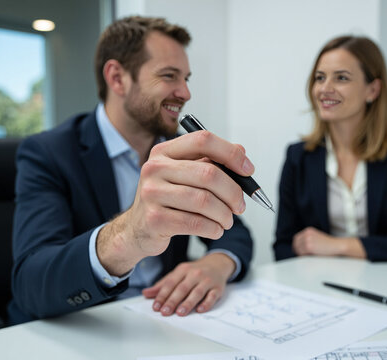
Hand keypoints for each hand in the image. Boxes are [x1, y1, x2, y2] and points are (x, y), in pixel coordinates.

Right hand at [97, 131, 253, 275]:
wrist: (138, 228)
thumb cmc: (167, 199)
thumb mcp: (185, 175)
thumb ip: (211, 162)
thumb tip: (241, 152)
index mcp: (164, 151)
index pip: (203, 140)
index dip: (231, 154)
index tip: (248, 170)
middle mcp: (155, 168)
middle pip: (209, 174)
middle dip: (233, 192)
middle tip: (240, 206)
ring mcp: (152, 193)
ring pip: (205, 201)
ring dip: (224, 214)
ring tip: (227, 220)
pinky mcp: (154, 219)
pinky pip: (196, 223)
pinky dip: (214, 228)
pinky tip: (216, 230)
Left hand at [142, 252, 234, 315]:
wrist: (217, 265)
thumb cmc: (194, 272)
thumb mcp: (178, 274)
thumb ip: (163, 285)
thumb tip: (146, 293)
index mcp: (183, 269)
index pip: (170, 283)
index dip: (162, 295)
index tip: (156, 306)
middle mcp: (195, 274)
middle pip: (182, 288)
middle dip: (173, 301)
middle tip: (165, 312)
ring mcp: (207, 280)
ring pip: (197, 292)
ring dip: (188, 303)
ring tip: (180, 313)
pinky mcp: (217, 288)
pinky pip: (212, 296)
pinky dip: (206, 303)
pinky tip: (200, 310)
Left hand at [292, 227, 365, 257]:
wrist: (337, 245)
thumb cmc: (329, 244)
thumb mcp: (317, 238)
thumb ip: (309, 239)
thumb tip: (299, 247)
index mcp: (308, 230)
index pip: (296, 238)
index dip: (297, 245)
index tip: (299, 250)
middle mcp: (307, 233)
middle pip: (296, 243)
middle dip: (297, 250)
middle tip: (302, 255)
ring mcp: (307, 240)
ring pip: (298, 249)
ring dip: (301, 254)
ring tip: (308, 256)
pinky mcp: (309, 247)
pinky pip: (301, 253)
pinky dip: (304, 256)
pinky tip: (310, 257)